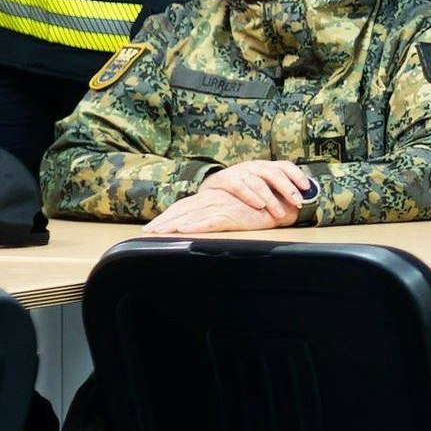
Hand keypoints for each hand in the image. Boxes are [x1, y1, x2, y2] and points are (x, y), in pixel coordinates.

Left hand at [144, 182, 293, 235]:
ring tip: (158, 232)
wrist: (284, 203)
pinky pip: (212, 220)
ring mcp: (223, 206)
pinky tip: (184, 230)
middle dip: (164, 220)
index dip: (167, 216)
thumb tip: (204, 224)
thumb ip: (219, 214)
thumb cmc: (261, 208)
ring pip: (192, 214)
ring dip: (174, 224)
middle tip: (146, 231)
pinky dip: (197, 226)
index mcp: (212, 198)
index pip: (184, 206)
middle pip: (182, 209)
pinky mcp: (234, 214)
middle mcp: (214, 199)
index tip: (151, 227)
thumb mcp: (236, 211)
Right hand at [200, 160, 313, 223]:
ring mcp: (238, 171)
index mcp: (265, 167)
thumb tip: (300, 202)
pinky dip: (250, 196)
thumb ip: (276, 192)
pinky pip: (239, 186)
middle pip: (274, 173)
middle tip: (297, 203)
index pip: (284, 166)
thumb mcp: (260, 187)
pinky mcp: (224, 179)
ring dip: (271, 198)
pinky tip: (259, 205)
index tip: (307, 188)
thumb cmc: (241, 191)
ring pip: (258, 181)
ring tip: (280, 212)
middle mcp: (253, 166)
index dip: (297, 175)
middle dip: (288, 189)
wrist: (209, 189)